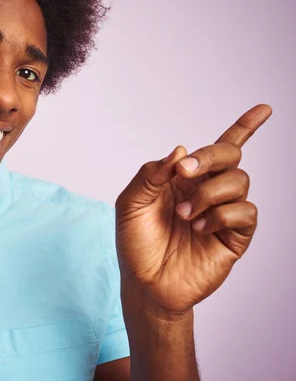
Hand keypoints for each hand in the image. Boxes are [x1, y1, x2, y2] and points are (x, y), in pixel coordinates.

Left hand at [115, 104, 271, 315]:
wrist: (144, 283)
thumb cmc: (136, 243)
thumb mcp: (130, 204)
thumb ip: (150, 174)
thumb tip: (181, 149)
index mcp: (184, 180)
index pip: (218, 149)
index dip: (244, 127)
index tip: (264, 109)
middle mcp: (206, 191)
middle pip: (230, 155)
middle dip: (209, 157)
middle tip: (183, 173)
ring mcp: (222, 213)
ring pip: (239, 181)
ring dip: (208, 193)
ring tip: (184, 216)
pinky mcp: (234, 237)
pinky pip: (245, 212)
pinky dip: (221, 215)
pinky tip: (200, 227)